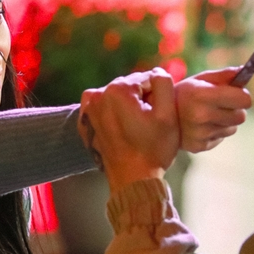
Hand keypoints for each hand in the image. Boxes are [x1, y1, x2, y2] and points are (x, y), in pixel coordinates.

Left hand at [80, 69, 179, 192]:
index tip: (158, 116)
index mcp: (118, 90)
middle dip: (142, 100)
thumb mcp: (168, 115)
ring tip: (136, 129)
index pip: (148, 79)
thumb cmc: (153, 149)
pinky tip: (123, 130)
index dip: (158, 97)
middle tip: (148, 124)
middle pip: (131, 87)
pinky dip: (114, 114)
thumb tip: (157, 72)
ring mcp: (88, 109)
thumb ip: (164, 83)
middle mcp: (98, 95)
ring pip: (118, 96)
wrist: (132, 181)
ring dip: (129, 106)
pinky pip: (104, 108)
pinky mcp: (85, 122)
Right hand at [175, 67, 251, 152]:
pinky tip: (202, 126)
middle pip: (241, 116)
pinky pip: (221, 137)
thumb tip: (244, 70)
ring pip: (233, 128)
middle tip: (222, 105)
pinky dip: (216, 131)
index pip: (243, 99)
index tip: (237, 94)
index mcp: (202, 95)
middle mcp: (201, 116)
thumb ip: (224, 75)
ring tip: (209, 115)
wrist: (159, 115)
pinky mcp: (199, 146)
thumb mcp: (200, 79)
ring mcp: (200, 134)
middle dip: (236, 109)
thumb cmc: (184, 93)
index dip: (242, 96)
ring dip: (226, 121)